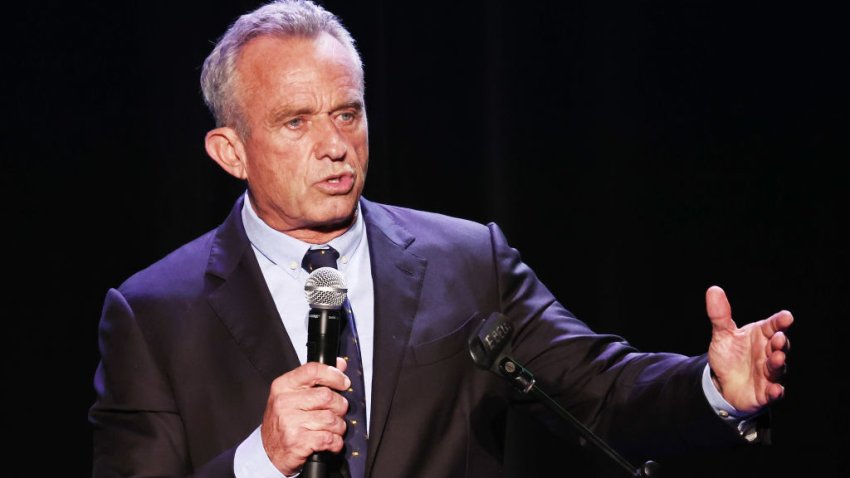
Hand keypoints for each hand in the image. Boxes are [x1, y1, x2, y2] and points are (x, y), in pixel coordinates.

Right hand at [261, 358, 350, 475]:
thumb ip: (316, 379)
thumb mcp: (293, 395)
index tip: (343, 382)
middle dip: (340, 406)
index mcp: (283, 386)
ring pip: (332, 419)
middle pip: (327, 396)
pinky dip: (336, 442)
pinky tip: (330, 442)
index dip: (333, 375)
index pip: (312, 370)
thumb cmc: (284, 421)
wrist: (268, 452)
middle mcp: (284, 402)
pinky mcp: (298, 442)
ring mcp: (290, 423)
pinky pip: (329, 439)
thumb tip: (340, 364)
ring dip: (339, 427)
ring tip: (332, 429)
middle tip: (337, 412)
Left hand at [706, 285, 792, 413]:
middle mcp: (768, 353)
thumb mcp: (722, 334)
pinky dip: (775, 391)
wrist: (722, 382)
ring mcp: (768, 373)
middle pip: (779, 346)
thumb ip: (719, 315)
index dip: (780, 321)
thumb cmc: (729, 355)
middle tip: (778, 338)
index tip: (786, 316)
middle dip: (780, 342)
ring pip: (777, 367)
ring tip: (778, 356)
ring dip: (778, 362)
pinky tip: (775, 389)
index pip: (773, 326)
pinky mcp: (765, 392)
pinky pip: (773, 393)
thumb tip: (713, 290)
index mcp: (761, 336)